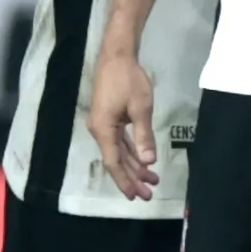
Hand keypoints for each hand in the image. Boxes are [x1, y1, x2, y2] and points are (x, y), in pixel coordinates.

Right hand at [89, 52, 160, 201]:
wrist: (117, 56)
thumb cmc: (128, 79)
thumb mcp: (140, 107)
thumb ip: (144, 135)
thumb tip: (148, 162)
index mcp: (103, 129)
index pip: (114, 162)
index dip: (124, 180)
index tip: (135, 195)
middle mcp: (99, 130)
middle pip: (116, 161)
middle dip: (132, 178)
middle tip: (148, 195)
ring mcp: (104, 125)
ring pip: (119, 152)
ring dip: (134, 167)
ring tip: (151, 182)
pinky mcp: (110, 119)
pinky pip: (120, 142)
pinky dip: (132, 152)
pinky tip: (143, 162)